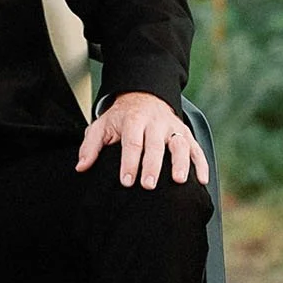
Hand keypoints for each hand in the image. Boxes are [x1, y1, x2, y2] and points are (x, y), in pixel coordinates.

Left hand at [75, 91, 207, 190]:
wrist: (144, 96)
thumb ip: (90, 146)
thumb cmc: (121, 118)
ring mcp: (173, 128)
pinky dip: (201, 164)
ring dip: (180, 163)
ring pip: (180, 144)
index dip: (129, 162)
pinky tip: (201, 180)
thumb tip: (81, 167)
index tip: (126, 181)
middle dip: (152, 165)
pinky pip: (196, 149)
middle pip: (155, 145)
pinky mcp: (185, 134)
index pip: (132, 142)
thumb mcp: (102, 126)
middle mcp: (156, 123)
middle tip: (148, 185)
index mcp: (134, 120)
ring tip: (178, 181)